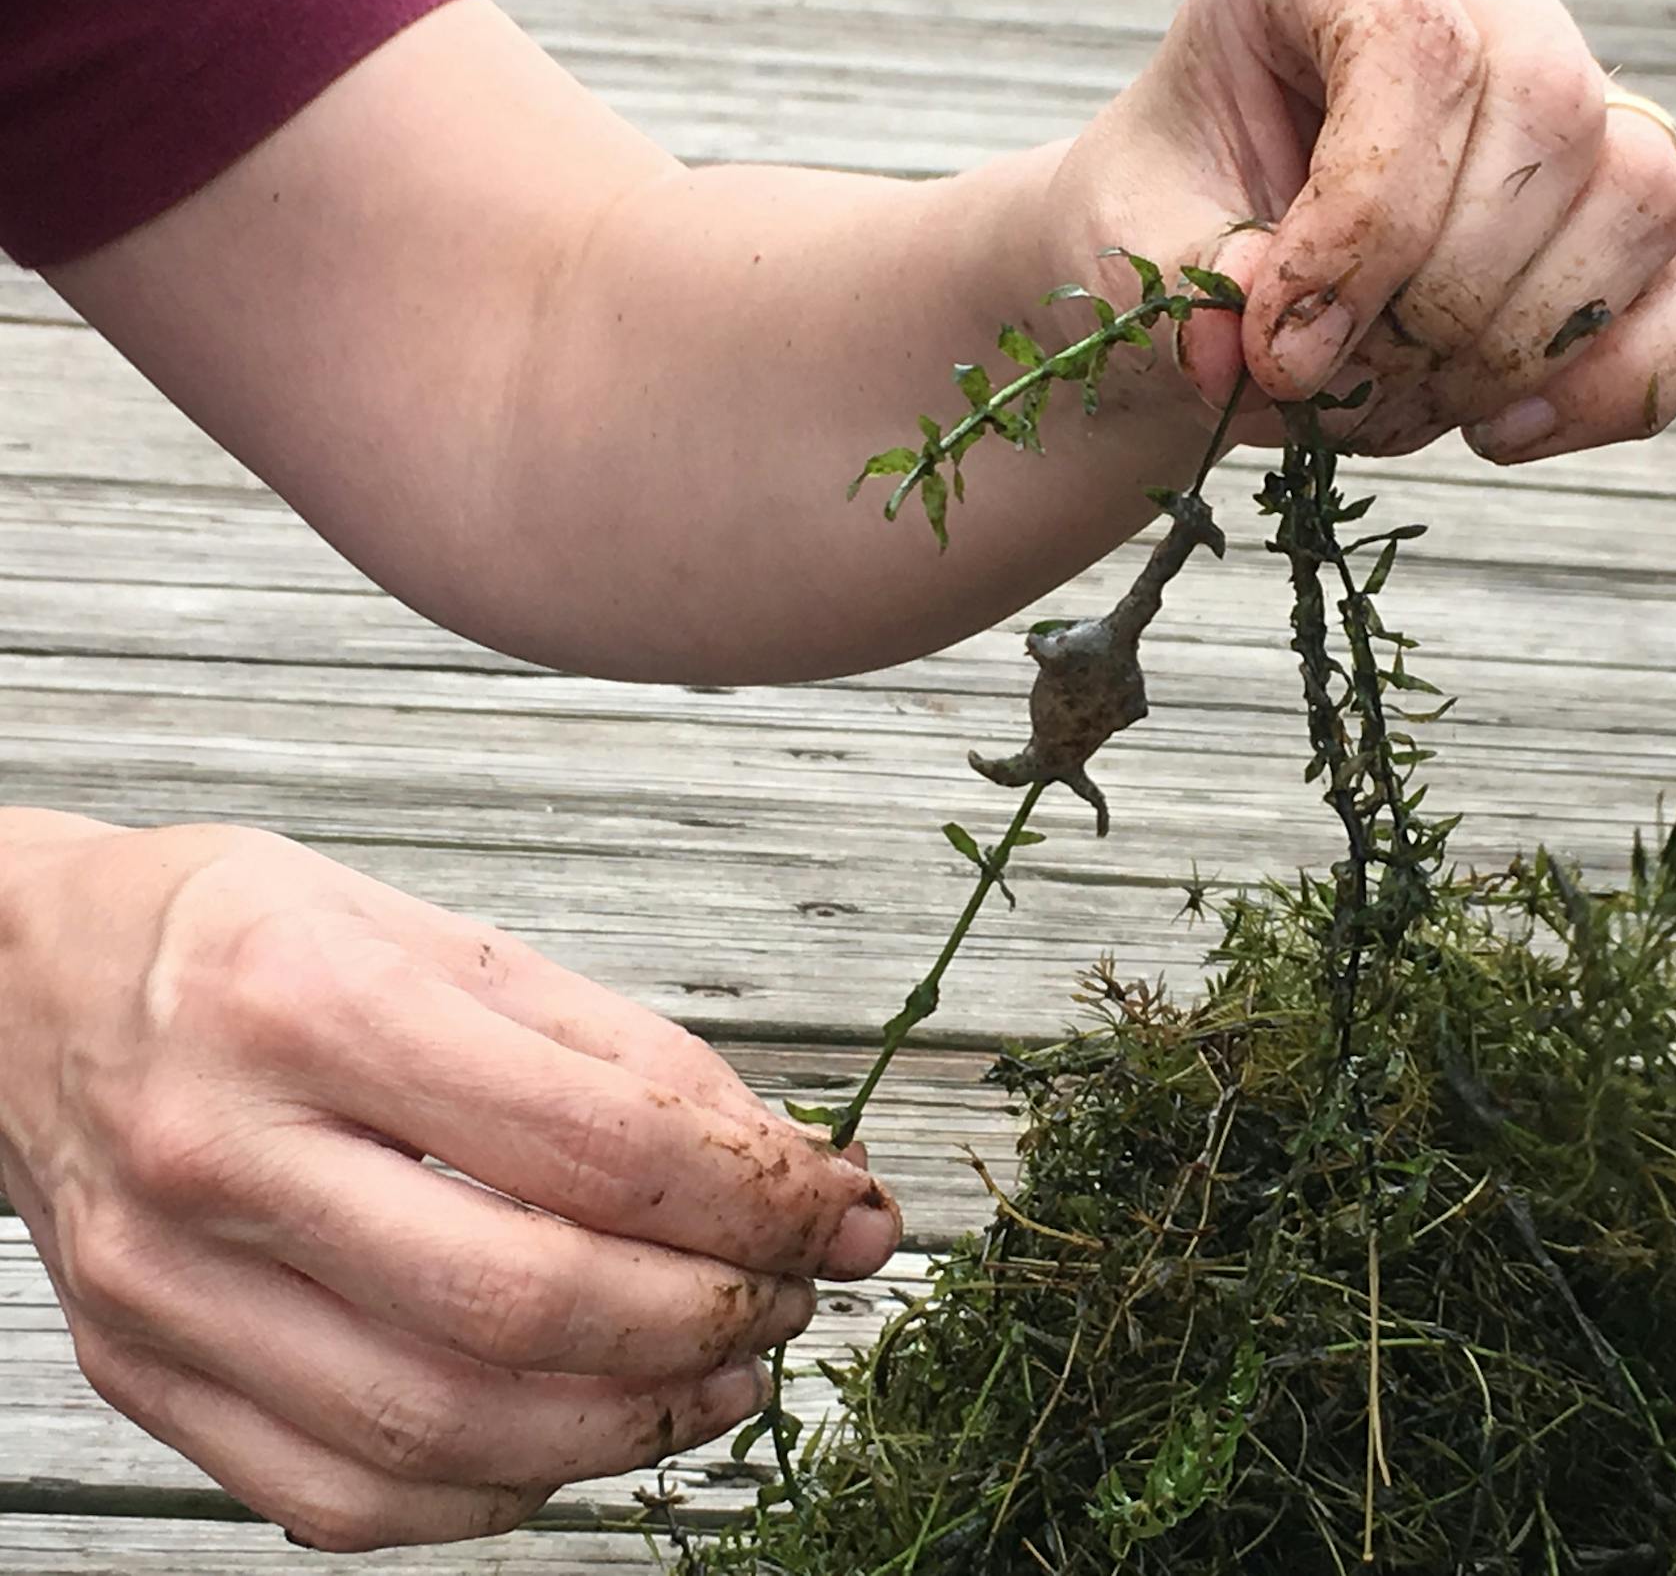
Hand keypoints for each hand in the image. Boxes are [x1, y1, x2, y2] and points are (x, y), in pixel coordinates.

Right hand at [0, 812, 900, 1549]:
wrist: (16, 990)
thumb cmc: (242, 941)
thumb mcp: (436, 931)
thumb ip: (614, 1049)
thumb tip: (779, 1162)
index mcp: (312, 1003)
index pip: (597, 1141)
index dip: (759, 1195)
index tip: (843, 1210)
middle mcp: (225, 1155)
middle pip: (525, 1300)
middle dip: (709, 1317)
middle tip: (794, 1296)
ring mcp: (168, 1288)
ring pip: (443, 1423)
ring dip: (629, 1421)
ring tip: (723, 1370)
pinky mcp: (147, 1374)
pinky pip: (346, 1494)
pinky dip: (500, 1485)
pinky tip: (583, 1431)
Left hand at [1050, 0, 1675, 461]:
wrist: (1198, 262)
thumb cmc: (1162, 218)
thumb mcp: (1126, 246)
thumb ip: (1188, 290)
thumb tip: (1276, 346)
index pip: (1417, 42)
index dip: (1366, 222)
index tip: (1287, 347)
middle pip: (1553, 115)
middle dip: (1441, 298)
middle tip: (1332, 387)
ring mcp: (1583, 76)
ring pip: (1642, 198)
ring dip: (1516, 348)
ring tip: (1393, 404)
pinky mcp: (1636, 199)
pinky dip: (1613, 388)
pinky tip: (1499, 428)